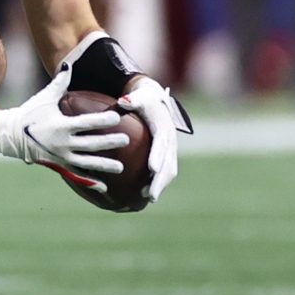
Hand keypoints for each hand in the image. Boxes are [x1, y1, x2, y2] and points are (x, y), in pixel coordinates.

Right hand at [0, 67, 129, 178]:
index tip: (118, 118)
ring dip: (104, 165)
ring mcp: (60, 155)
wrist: (10, 134)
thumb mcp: (44, 97)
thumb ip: (60, 82)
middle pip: (91, 143)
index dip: (103, 120)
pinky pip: (76, 174)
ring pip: (86, 162)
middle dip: (110, 142)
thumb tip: (69, 64)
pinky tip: (104, 186)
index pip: (87, 122)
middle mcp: (62, 142)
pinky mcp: (58, 164)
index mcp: (61, 125)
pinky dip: (90, 181)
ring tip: (120, 167)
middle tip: (126, 140)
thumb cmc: (30, 113)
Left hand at [118, 77, 188, 202]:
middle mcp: (170, 141)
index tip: (152, 168)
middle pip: (169, 163)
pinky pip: (166, 170)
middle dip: (161, 179)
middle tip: (151, 194)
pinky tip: (146, 194)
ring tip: (150, 198)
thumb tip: (124, 101)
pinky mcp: (167, 154)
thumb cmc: (143, 100)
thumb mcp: (139, 97)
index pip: (161, 143)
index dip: (158, 156)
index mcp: (163, 128)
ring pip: (170, 170)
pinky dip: (159, 182)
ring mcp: (170, 149)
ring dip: (161, 184)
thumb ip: (132, 100)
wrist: (156, 100)